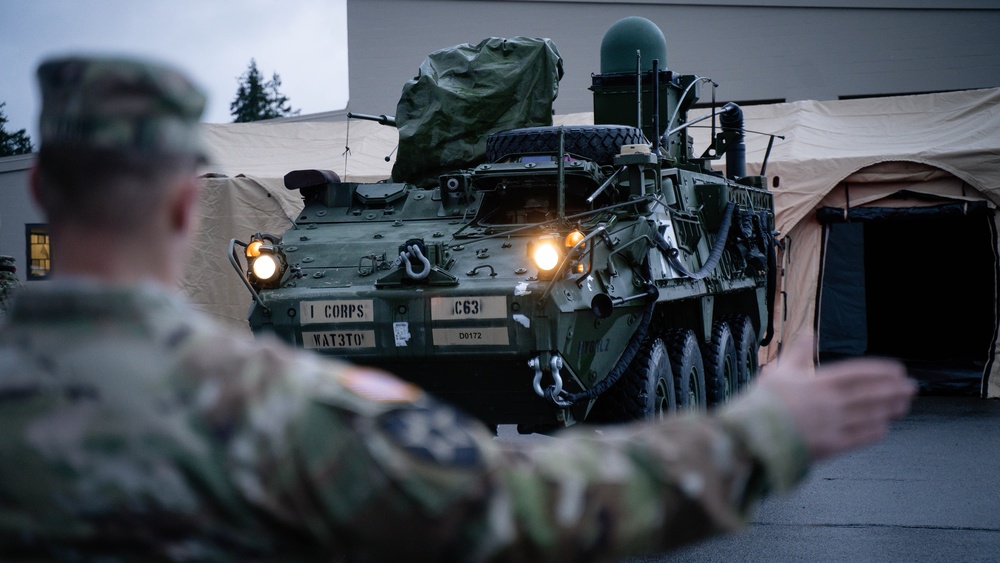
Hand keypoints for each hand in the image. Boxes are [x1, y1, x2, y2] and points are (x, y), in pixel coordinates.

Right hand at [759, 340, 916, 460]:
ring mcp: (831, 425)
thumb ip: (798, 353)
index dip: (880, 371)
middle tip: (911, 387)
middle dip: (893, 390)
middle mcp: (830, 403)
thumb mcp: (778, 371)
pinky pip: (858, 437)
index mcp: (818, 383)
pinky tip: (884, 428)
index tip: (897, 370)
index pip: (858, 374)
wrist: (751, 435)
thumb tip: (808, 332)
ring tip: (903, 405)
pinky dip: (873, 432)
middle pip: (870, 394)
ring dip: (888, 409)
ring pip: (868, 415)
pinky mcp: (828, 446)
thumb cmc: (762, 402)